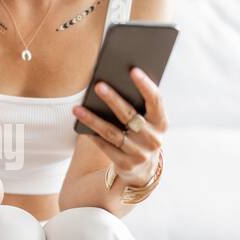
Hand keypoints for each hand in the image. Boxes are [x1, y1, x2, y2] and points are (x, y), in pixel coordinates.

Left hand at [71, 67, 166, 185]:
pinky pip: (105, 147)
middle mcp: (153, 139)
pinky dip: (93, 135)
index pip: (155, 100)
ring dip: (93, 119)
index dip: (145, 85)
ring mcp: (139, 154)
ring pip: (112, 133)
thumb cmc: (142, 133)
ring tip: (77, 108)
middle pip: (130, 116)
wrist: (143, 169)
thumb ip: (139, 104)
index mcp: (161, 123)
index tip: (133, 70)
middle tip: (98, 85)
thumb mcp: (148, 122)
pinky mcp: (125, 165)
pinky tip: (80, 124)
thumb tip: (114, 79)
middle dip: (113, 100)